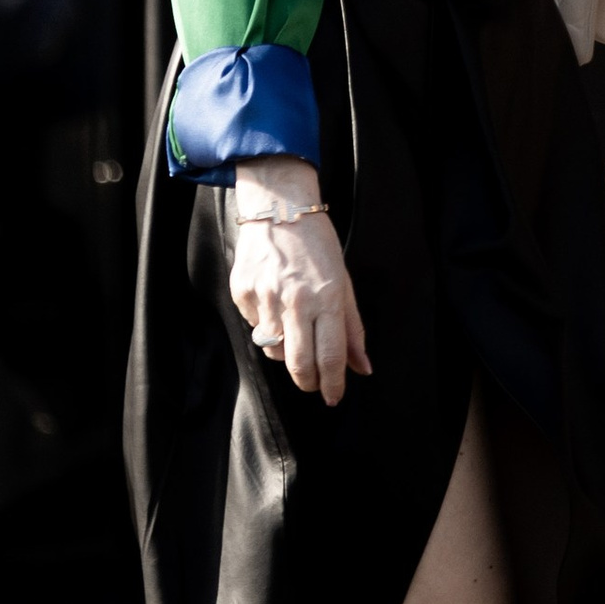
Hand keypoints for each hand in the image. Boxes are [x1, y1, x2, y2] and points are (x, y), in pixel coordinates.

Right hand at [226, 159, 369, 406]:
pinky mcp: (242, 292)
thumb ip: (352, 328)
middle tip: (314, 383)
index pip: (330, 357)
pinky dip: (267, 324)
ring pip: (274, 350)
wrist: (278, 206)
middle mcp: (295, 300)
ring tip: (294, 326)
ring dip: (286, 350)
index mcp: (326, 296)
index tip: (334, 397)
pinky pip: (255, 326)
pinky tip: (274, 300)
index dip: (333, 384)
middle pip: (299, 364)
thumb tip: (362, 368)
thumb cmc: (317, 244)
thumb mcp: (344, 281)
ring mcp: (265, 296)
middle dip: (309, 381)